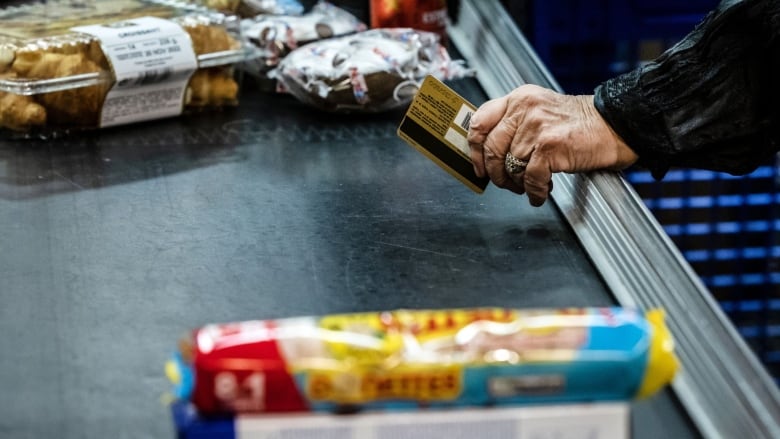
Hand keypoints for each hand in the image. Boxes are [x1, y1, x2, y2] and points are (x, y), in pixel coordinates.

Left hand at [467, 84, 637, 205]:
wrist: (616, 125)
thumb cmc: (580, 124)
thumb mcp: (541, 111)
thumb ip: (515, 124)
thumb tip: (489, 153)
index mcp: (519, 98)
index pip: (480, 121)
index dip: (474, 148)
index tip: (478, 165)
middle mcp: (525, 109)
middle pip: (492, 149)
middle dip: (496, 174)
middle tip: (506, 183)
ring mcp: (537, 127)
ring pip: (510, 166)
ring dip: (518, 184)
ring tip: (529, 187)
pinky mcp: (550, 146)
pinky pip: (530, 178)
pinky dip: (535, 192)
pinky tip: (541, 193)